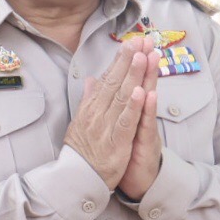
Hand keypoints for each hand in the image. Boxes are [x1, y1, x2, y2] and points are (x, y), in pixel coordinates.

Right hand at [62, 40, 157, 189]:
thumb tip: (91, 80)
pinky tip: (141, 92)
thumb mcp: (80, 122)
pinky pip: (125, 122)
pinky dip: (133, 107)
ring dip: (132, 76)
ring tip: (142, 57)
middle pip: (115, 82)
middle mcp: (97, 113)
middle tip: (138, 41)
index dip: (119, 60)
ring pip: (121, 97)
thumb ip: (88, 99)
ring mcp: (106, 127)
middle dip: (128, 60)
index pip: (107, 79)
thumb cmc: (82, 151)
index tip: (130, 43)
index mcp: (91, 108)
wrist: (77, 178)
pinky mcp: (116, 142)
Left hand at [117, 45, 162, 200]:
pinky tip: (148, 94)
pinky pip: (147, 124)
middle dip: (143, 62)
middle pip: (143, 84)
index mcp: (131, 111)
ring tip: (150, 57)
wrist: (137, 181)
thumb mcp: (117, 126)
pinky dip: (147, 109)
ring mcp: (145, 128)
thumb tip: (97, 83)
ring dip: (149, 78)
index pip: (131, 82)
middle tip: (146, 39)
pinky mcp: (146, 143)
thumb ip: (110, 103)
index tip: (132, 41)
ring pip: (148, 100)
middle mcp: (141, 116)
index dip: (131, 62)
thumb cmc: (126, 153)